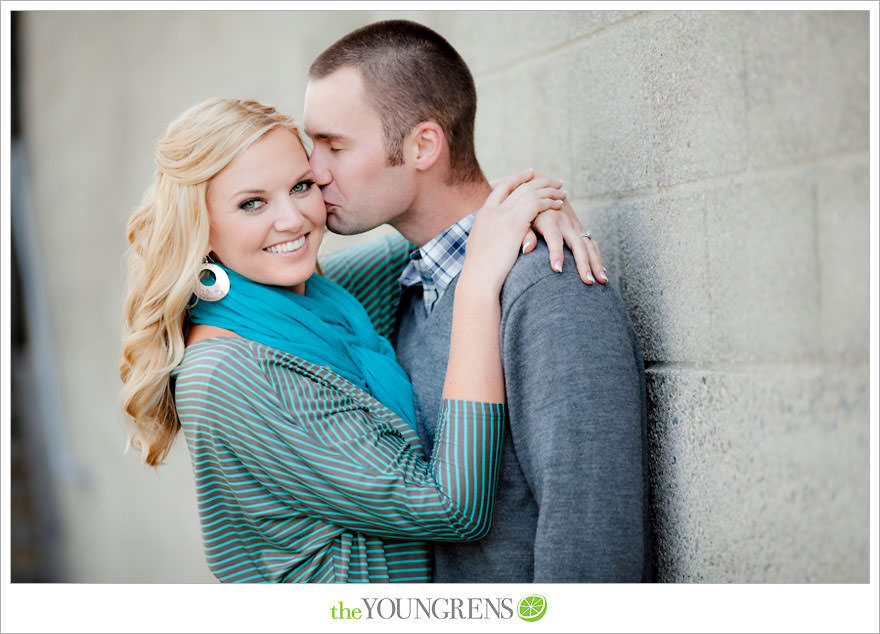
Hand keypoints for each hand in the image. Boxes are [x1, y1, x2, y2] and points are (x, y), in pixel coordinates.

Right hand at [461, 169, 564, 292]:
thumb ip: (488, 238)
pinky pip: (537, 203)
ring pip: (530, 191)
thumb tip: (490, 241)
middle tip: (552, 180)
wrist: (478, 278)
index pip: (502, 188)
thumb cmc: (479, 272)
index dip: (517, 179)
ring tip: (562, 189)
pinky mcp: (515, 223)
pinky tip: (560, 203)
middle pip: (518, 185)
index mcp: (483, 215)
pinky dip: (550, 201)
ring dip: (548, 189)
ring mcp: (503, 215)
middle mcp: (493, 210)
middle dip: (537, 180)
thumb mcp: (479, 248)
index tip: (530, 174)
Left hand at [515, 172, 605, 284]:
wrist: (543, 188)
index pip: (554, 239)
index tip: (557, 270)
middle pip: (578, 244)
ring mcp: (575, 226)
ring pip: (589, 245)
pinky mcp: (580, 228)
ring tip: (602, 281)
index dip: (556, 253)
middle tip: (588, 282)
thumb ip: (525, 233)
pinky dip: (598, 257)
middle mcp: (566, 223)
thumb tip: (527, 249)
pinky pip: (592, 244)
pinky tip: (602, 271)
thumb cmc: (528, 208)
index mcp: (549, 221)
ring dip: (597, 263)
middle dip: (584, 264)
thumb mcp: (523, 217)